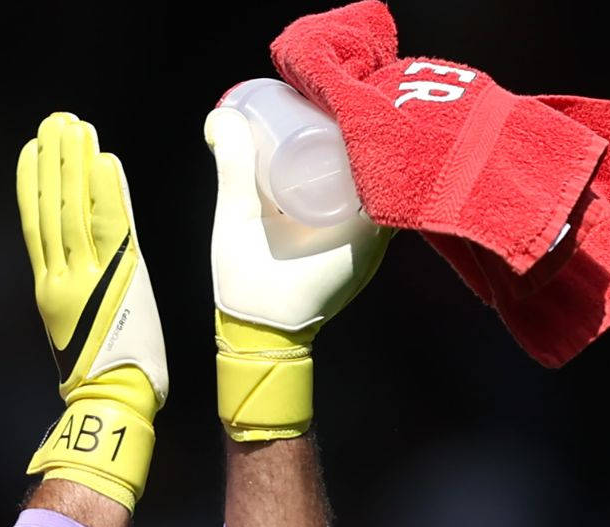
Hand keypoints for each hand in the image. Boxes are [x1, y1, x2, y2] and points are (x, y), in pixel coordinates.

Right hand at [17, 112, 168, 509]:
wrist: (111, 401)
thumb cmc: (102, 376)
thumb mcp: (80, 328)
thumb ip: (79, 293)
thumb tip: (80, 271)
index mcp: (51, 289)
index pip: (38, 226)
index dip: (34, 185)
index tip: (34, 151)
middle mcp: (62, 277)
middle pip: (53, 208)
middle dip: (53, 162)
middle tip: (55, 122)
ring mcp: (86, 274)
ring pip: (74, 209)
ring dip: (74, 165)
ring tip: (73, 128)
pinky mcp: (116, 277)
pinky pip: (110, 225)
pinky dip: (106, 190)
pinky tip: (104, 160)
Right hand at [204, 105, 391, 440]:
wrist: (259, 336)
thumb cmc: (254, 286)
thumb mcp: (239, 219)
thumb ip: (234, 169)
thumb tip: (225, 117)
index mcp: (360, 232)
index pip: (384, 171)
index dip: (370, 135)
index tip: (346, 108)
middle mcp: (373, 240)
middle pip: (379, 176)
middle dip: (360, 142)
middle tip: (332, 109)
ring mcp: (365, 249)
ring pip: (371, 193)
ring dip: (356, 163)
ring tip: (329, 129)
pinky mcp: (351, 254)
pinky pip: (361, 212)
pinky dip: (350, 185)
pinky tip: (328, 164)